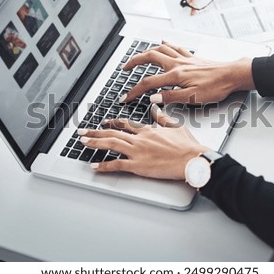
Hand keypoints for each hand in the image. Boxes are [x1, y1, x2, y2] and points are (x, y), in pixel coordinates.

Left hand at [78, 105, 208, 179]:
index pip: (125, 124)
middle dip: (95, 131)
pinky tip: (94, 166)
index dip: (112, 122)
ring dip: (95, 143)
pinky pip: (117, 165)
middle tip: (82, 131)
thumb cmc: (187, 146)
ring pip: (111, 145)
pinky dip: (104, 165)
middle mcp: (139, 139)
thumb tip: (156, 108)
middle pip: (113, 133)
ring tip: (83, 142)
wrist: (192, 159)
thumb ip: (163, 118)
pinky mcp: (138, 165)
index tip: (104, 122)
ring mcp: (137, 152)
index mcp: (148, 130)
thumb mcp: (175, 126)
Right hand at [119, 41, 254, 104]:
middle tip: (124, 68)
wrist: (233, 75)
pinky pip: (175, 46)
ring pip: (160, 49)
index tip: (125, 97)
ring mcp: (184, 59)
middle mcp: (177, 64)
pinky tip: (163, 41)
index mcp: (175, 75)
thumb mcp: (193, 98)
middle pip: (149, 57)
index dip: (134, 91)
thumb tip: (153, 98)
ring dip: (146, 51)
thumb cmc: (216, 87)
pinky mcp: (192, 57)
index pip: (148, 83)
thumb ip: (171, 97)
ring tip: (138, 56)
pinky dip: (166, 44)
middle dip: (134, 61)